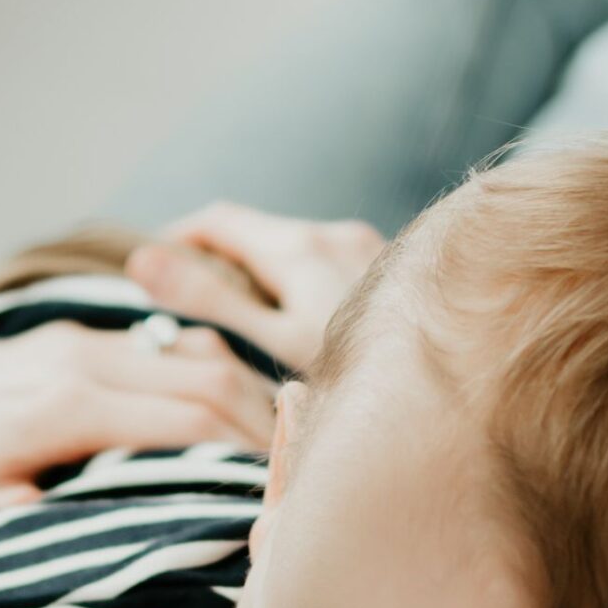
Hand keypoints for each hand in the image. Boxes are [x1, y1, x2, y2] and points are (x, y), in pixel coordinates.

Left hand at [0, 318, 277, 536]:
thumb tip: (127, 531)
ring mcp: (76, 340)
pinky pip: (163, 348)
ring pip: (195, 354)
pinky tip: (233, 418)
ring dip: (246, 398)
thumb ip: (45, 523)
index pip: (189, 423)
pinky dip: (210, 378)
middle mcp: (77, 359)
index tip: (282, 501)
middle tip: (304, 475)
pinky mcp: (70, 339)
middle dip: (266, 425)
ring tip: (282, 450)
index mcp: (61, 406)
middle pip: (210, 377)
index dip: (246, 460)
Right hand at [125, 203, 387, 375]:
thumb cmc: (366, 378)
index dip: (174, 240)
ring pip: (295, 254)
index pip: (218, 220)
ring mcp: (371, 252)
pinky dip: (301, 290)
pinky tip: (303, 338)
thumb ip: (210, 300)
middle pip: (258, 236)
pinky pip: (330, 271)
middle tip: (184, 310)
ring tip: (242, 332)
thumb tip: (142, 261)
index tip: (142, 273)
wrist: (465, 388)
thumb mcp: (274, 344)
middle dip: (217, 263)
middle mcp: (337, 235)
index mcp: (300, 247)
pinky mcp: (396, 273)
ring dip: (262, 279)